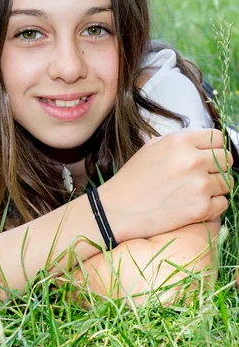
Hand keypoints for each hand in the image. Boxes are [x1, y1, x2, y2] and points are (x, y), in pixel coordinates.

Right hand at [100, 129, 232, 241]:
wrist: (119, 208)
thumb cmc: (133, 178)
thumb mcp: (152, 147)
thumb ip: (181, 141)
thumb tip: (204, 143)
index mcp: (180, 141)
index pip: (218, 138)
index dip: (216, 147)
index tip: (210, 156)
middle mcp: (192, 160)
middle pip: (227, 159)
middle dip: (218, 167)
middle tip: (203, 175)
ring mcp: (199, 185)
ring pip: (228, 182)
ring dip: (216, 187)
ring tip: (195, 191)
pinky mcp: (201, 208)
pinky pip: (223, 203)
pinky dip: (213, 205)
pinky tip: (194, 204)